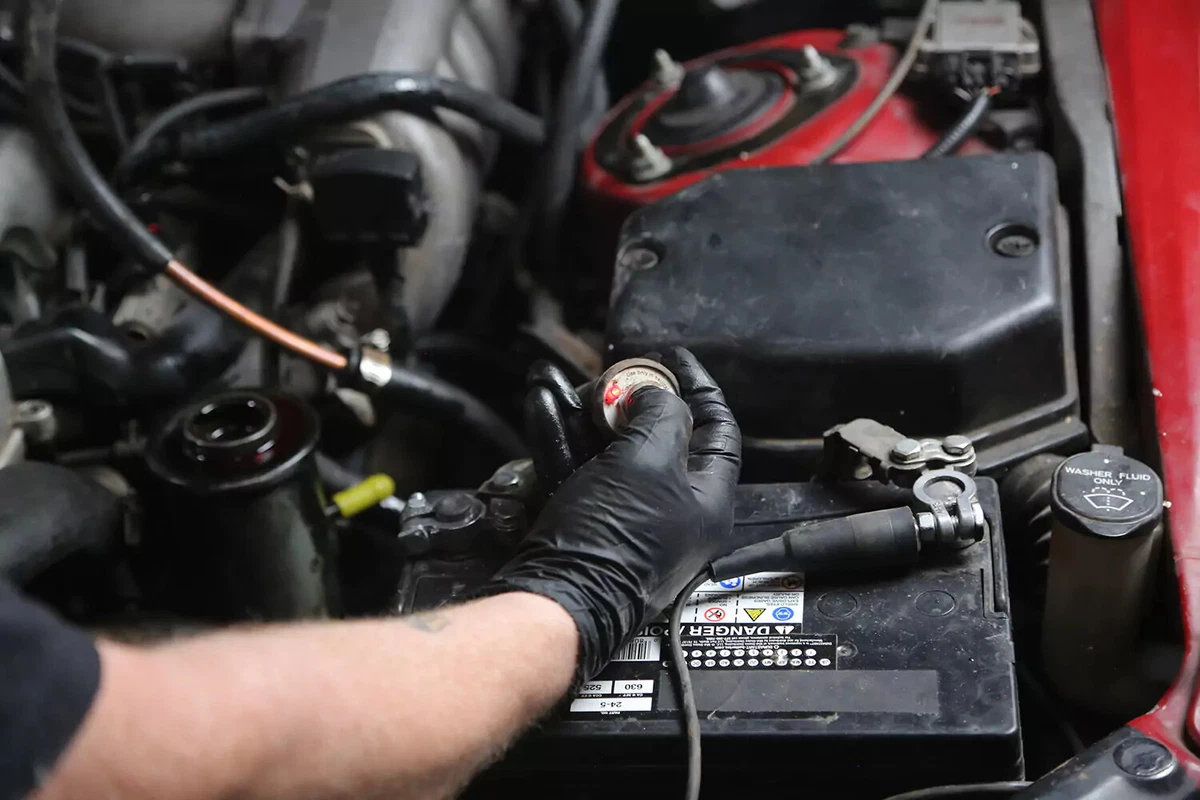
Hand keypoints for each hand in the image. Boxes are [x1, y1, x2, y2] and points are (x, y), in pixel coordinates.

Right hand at [482, 348, 741, 680]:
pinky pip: (578, 470)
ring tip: (564, 385)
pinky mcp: (587, 525)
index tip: (672, 357)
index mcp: (708, 501)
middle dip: (630, 399)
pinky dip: (561, 439)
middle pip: (660, 436)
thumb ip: (662, 414)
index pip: (718, 430)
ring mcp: (627, 519)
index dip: (698, 387)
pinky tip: (543, 405)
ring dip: (586, 414)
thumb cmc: (615, 538)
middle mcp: (673, 512)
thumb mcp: (650, 458)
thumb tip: (656, 394)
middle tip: (608, 377)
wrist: (557, 601)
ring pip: (611, 449)